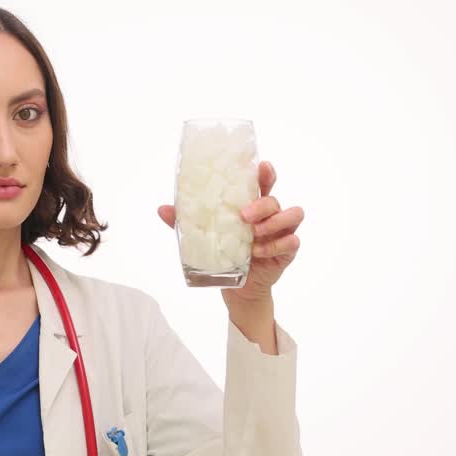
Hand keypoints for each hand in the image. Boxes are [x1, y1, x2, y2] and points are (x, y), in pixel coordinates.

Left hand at [156, 160, 303, 304]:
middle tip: (243, 215)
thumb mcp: (203, 237)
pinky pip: (292, 241)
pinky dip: (276, 245)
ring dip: (273, 222)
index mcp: (253, 205)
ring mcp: (282, 231)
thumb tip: (162, 208)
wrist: (237, 288)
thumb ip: (186, 222)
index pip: (264, 183)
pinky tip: (259, 252)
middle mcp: (271, 215)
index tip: (262, 167)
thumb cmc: (224, 255)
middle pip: (275, 199)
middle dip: (262, 204)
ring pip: (293, 214)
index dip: (266, 173)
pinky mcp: (288, 250)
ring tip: (254, 234)